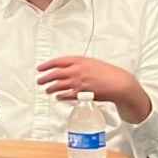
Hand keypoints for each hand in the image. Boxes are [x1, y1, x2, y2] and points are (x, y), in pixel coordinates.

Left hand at [34, 56, 150, 122]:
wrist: (118, 83)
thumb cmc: (107, 72)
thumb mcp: (92, 62)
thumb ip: (79, 64)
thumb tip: (68, 67)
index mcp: (79, 61)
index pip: (58, 62)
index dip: (47, 65)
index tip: (40, 68)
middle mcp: (77, 71)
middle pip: (55, 74)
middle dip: (45, 78)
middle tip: (39, 80)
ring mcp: (78, 83)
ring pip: (58, 86)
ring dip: (50, 88)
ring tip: (47, 90)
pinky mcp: (81, 94)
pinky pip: (66, 95)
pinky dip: (60, 96)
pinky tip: (57, 97)